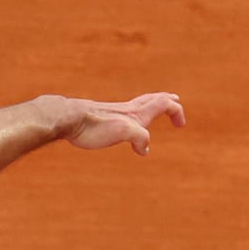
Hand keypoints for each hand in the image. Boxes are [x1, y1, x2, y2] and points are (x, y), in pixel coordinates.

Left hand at [56, 92, 185, 153]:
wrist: (68, 118)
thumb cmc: (94, 126)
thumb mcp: (122, 131)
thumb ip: (139, 137)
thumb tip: (144, 149)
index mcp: (137, 113)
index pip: (164, 104)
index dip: (176, 111)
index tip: (180, 125)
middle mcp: (128, 110)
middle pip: (153, 99)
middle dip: (166, 100)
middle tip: (175, 100)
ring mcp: (116, 113)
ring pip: (139, 105)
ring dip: (151, 104)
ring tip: (154, 108)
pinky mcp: (104, 119)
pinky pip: (125, 114)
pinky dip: (134, 116)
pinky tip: (126, 124)